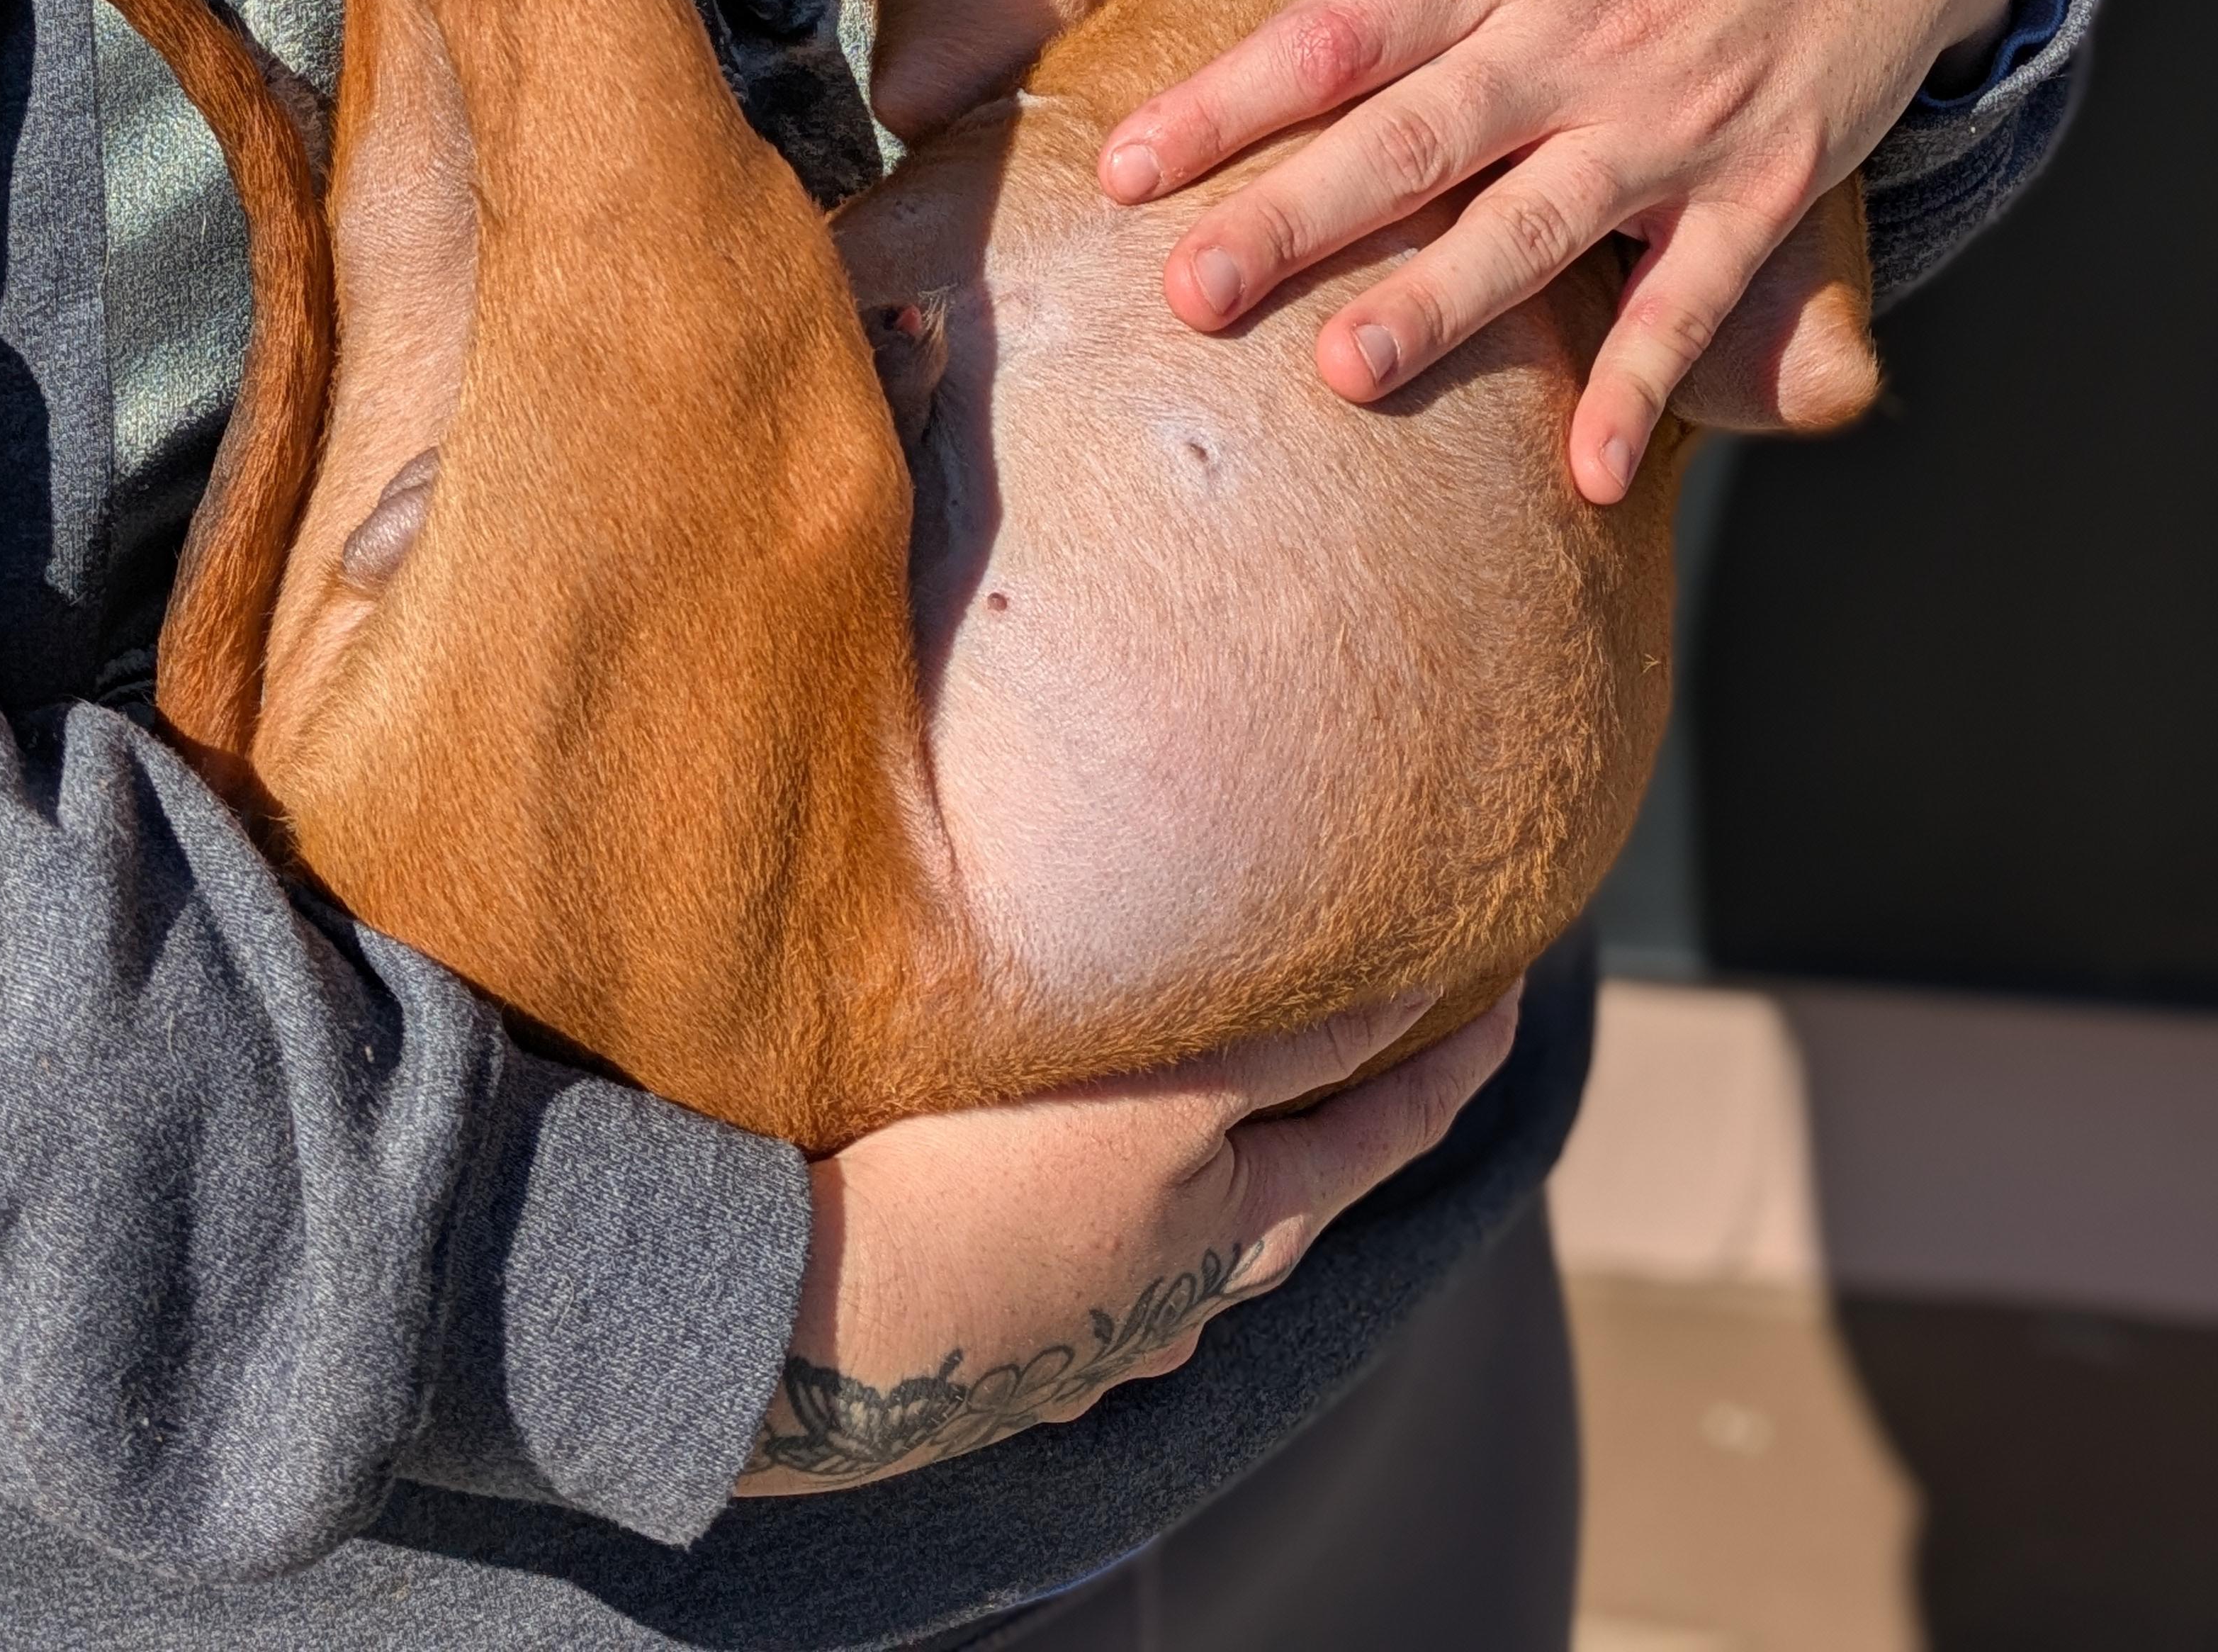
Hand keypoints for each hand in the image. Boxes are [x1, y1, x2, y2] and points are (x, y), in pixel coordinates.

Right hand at [736, 988, 1520, 1492]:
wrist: (811, 1333)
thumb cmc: (985, 1202)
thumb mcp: (1154, 1107)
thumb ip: (1275, 1052)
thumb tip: (1401, 995)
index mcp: (1242, 1235)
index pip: (1389, 1130)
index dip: (1458, 1058)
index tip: (1515, 992)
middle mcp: (1188, 1298)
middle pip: (1301, 1189)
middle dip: (1347, 1107)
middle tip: (1388, 1028)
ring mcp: (1100, 1330)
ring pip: (1197, 1233)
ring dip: (1229, 1161)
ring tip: (1231, 1091)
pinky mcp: (1015, 1332)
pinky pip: (1103, 1261)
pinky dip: (1124, 1204)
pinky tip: (1086, 1181)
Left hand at [1097, 0, 2032, 506]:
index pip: (1337, 30)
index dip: (1226, 100)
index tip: (1123, 169)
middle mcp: (1576, 34)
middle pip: (1412, 138)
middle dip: (1294, 219)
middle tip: (1191, 294)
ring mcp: (1671, 119)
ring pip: (1536, 225)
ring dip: (1443, 303)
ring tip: (1347, 373)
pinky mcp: (1762, 182)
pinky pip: (1694, 302)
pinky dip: (1646, 389)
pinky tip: (1591, 477)